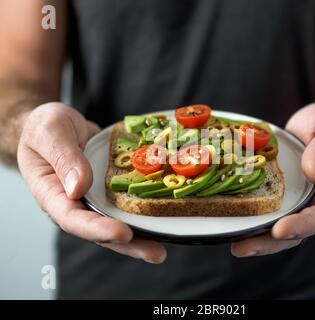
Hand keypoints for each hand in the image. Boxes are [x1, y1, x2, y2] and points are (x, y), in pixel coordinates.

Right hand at [18, 102, 165, 262]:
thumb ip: (63, 157)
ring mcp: (94, 198)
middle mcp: (75, 203)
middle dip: (128, 244)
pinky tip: (164, 217)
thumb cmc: (45, 128)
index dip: (97, 229)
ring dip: (140, 237)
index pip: (73, 219)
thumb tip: (80, 187)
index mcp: (52, 194)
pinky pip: (126, 204)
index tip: (122, 233)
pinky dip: (144, 211)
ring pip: (117, 222)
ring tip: (163, 249)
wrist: (55, 124)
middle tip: (155, 253)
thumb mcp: (49, 132)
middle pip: (100, 231)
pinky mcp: (109, 190)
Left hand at [231, 103, 314, 256]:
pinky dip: (248, 217)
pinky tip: (230, 221)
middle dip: (269, 242)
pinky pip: (263, 208)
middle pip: (296, 231)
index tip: (280, 230)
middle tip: (242, 247)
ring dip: (256, 238)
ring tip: (234, 244)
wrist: (314, 123)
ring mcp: (292, 199)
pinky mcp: (275, 193)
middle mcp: (312, 200)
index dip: (302, 225)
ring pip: (276, 226)